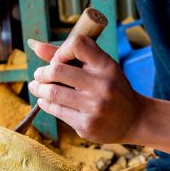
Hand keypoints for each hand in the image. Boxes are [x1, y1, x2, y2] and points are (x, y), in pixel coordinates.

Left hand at [26, 35, 145, 142]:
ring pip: (52, 92)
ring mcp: (95, 107)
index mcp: (107, 66)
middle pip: (57, 70)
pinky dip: (45, 103)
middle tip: (38, 75)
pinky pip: (57, 111)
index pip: (78, 44)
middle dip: (42, 72)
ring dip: (38, 88)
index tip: (57, 59)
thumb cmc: (111, 87)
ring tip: (36, 86)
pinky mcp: (87, 125)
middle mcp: (102, 85)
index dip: (61, 50)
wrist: (134, 120)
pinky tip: (45, 100)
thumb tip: (35, 45)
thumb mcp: (99, 67)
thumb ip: (69, 56)